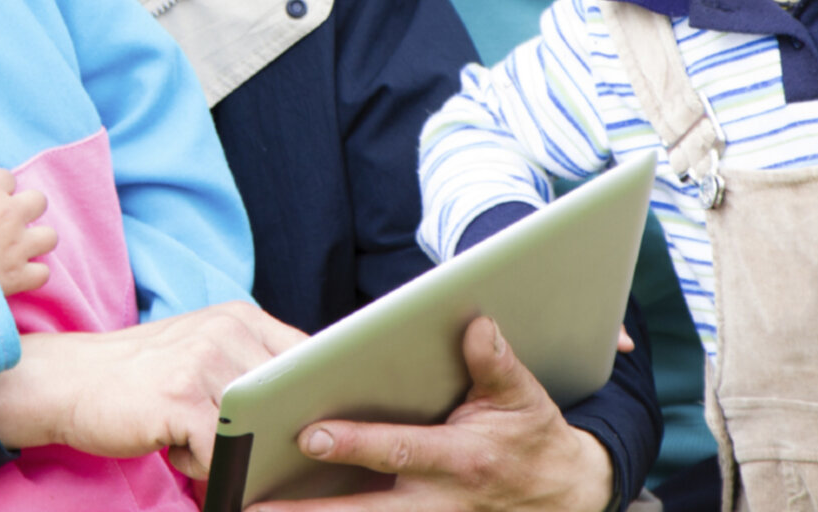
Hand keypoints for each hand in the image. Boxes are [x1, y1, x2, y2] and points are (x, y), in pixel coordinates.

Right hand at [0, 168, 55, 295]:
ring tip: (18, 250)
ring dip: (36, 242)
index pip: (7, 178)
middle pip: (38, 201)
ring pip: (50, 236)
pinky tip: (17, 275)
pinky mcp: (18, 276)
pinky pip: (43, 273)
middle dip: (26, 211)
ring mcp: (17, 245)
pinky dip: (32, 275)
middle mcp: (9, 213)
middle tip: (8, 224)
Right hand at [0, 301, 306, 477]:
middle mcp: (226, 331)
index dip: (315, 395)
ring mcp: (204, 362)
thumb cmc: (141, 376)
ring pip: (258, 427)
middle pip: (288, 394)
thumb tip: (304, 407)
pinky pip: (223, 452)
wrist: (70, 379)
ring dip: (239, 453)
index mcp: (238, 316)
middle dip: (281, 434)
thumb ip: (246, 366)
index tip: (318, 423)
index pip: (305, 355)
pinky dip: (215, 472)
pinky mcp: (181, 399)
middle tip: (266, 456)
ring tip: (201, 451)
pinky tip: (181, 460)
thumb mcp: (200, 351)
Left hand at [248, 317, 613, 511]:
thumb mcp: (524, 398)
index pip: (399, 451)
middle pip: (363, 511)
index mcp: (461, 460)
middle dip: (308, 510)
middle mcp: (438, 501)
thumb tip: (475, 325)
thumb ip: (496, 364)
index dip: (355, 444)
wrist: (564, 496)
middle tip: (253, 502)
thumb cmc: (531, 438)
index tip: (309, 433)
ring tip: (252, 511)